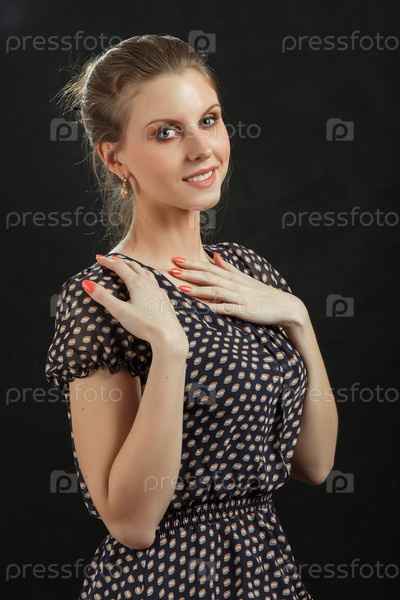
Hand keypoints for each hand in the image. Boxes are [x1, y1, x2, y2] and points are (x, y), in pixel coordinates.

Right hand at [82, 255, 188, 350]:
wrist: (169, 336)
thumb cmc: (145, 325)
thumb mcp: (120, 311)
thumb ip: (103, 297)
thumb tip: (87, 284)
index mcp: (137, 283)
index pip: (120, 267)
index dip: (108, 262)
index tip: (98, 258)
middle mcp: (149, 283)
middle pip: (133, 266)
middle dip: (120, 262)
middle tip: (110, 261)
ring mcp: (158, 290)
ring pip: (145, 272)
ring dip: (134, 267)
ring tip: (128, 267)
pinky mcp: (163, 298)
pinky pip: (154, 281)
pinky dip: (146, 276)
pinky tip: (148, 283)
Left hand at [171, 252, 306, 327]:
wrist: (285, 307)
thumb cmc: (262, 294)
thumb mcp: (245, 279)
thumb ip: (229, 268)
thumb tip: (216, 256)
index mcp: (232, 277)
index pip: (209, 267)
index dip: (192, 263)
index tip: (175, 258)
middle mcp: (234, 284)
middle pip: (208, 276)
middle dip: (189, 273)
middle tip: (171, 269)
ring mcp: (238, 297)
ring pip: (214, 291)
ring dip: (197, 289)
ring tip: (181, 287)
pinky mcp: (243, 310)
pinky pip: (225, 308)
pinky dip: (212, 307)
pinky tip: (200, 307)